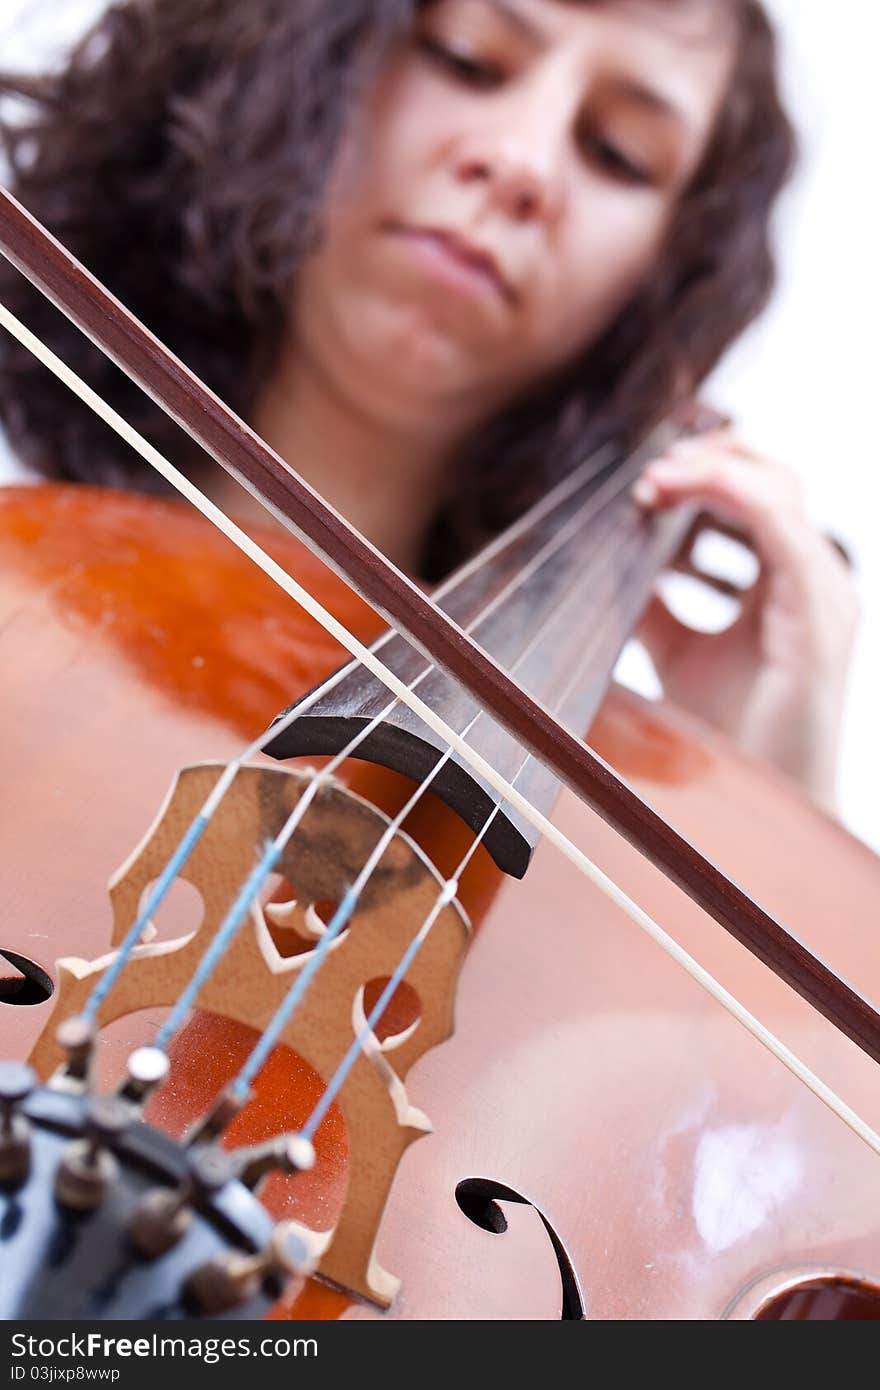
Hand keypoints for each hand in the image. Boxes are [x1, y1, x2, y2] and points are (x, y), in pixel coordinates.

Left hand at [632, 428, 859, 810]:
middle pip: (772, 476)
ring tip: (654, 481)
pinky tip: (679, 492)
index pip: (756, 494)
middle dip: (705, 459)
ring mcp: (821, 593)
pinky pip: (782, 528)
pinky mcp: (816, 614)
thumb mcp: (674, 650)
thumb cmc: (727, 735)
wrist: (751, 802)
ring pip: (779, 489)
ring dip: (710, 470)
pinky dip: (732, 494)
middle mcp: (811, 578)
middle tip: (645, 474)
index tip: (642, 484)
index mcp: (786, 581)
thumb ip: (655, 605)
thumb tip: (614, 561)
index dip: (702, 471)